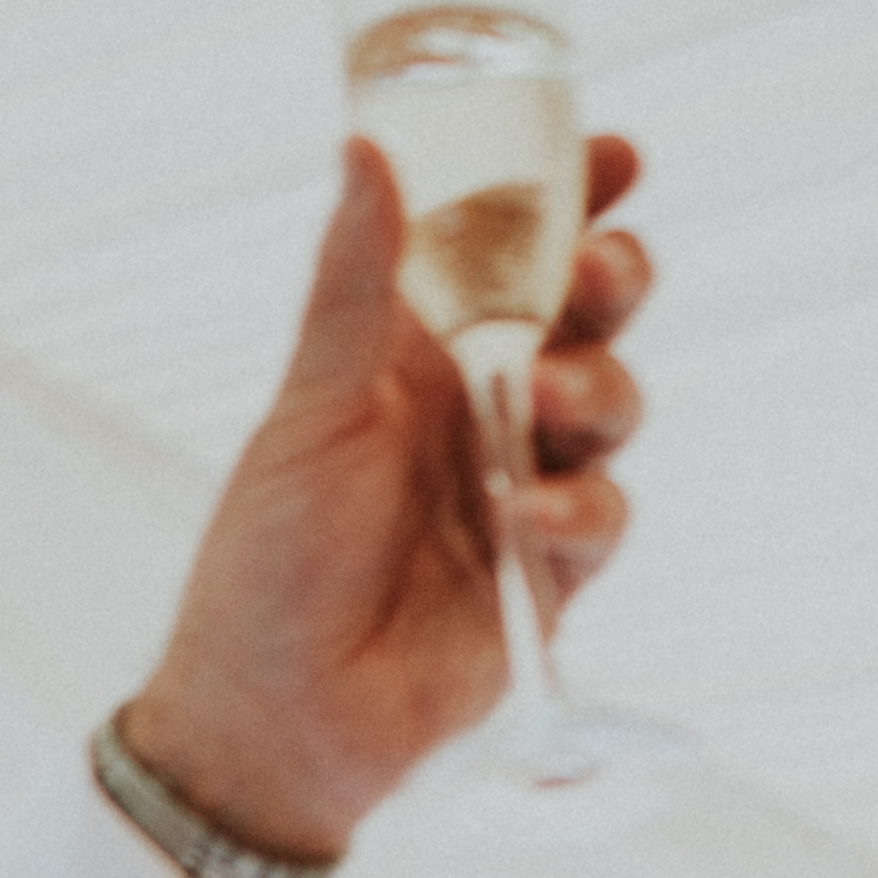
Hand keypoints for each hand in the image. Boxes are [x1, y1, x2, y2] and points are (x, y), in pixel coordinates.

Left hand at [114, 134, 651, 862]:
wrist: (273, 723)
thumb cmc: (264, 569)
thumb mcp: (309, 411)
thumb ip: (355, 288)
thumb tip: (367, 153)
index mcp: (413, 354)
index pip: (509, 252)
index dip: (568, 199)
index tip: (613, 158)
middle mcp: (475, 411)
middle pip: (584, 316)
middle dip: (609, 282)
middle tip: (599, 271)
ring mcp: (517, 490)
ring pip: (610, 407)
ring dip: (599, 388)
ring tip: (550, 402)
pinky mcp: (547, 577)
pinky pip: (599, 519)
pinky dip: (577, 511)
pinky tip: (528, 521)